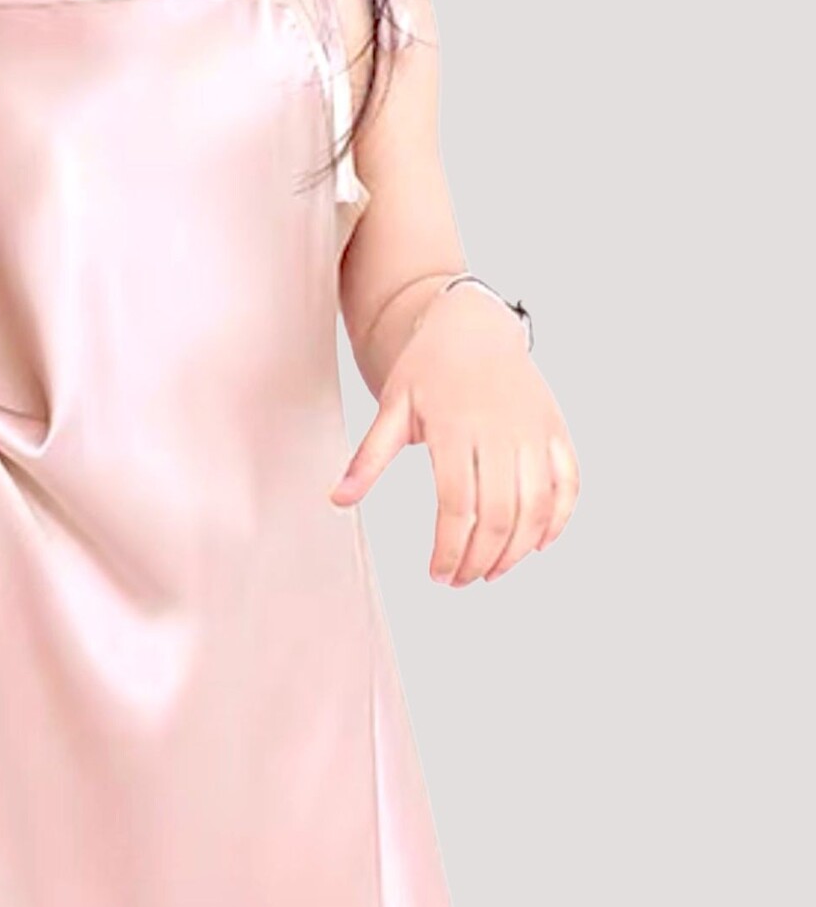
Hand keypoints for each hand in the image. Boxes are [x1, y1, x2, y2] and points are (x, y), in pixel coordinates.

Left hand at [330, 286, 579, 584]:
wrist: (473, 326)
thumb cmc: (427, 370)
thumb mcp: (392, 408)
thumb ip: (367, 458)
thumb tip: (338, 500)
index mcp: (456, 428)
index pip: (456, 505)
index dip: (449, 548)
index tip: (437, 575)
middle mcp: (500, 431)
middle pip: (499, 514)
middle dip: (480, 559)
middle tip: (460, 581)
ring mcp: (534, 431)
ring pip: (536, 505)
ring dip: (517, 549)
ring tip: (491, 571)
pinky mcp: (555, 430)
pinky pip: (569, 482)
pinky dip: (558, 518)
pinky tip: (536, 546)